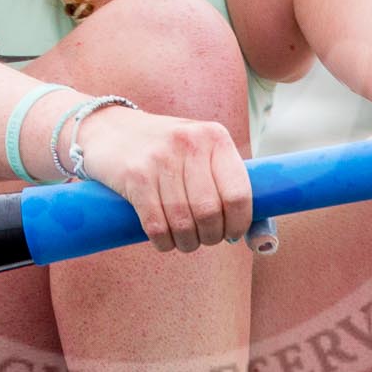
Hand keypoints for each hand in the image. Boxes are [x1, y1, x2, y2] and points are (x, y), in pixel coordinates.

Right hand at [68, 106, 252, 253]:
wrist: (108, 128)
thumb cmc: (165, 150)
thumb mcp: (199, 153)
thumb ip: (229, 187)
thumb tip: (263, 242)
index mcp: (214, 136)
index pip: (239, 193)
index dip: (238, 223)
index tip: (231, 234)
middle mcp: (190, 143)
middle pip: (210, 212)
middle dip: (210, 236)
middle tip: (204, 238)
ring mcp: (160, 158)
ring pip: (183, 222)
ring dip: (187, 242)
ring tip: (185, 241)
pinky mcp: (134, 175)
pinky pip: (156, 225)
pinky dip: (163, 242)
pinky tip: (164, 241)